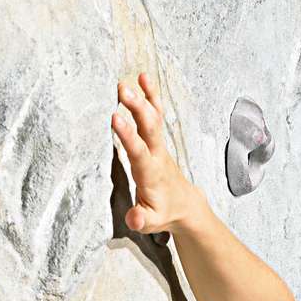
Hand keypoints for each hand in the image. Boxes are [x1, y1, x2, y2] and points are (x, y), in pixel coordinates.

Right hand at [112, 72, 200, 234]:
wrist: (185, 205)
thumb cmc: (164, 212)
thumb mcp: (152, 222)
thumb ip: (141, 220)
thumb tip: (134, 219)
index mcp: (151, 174)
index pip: (138, 151)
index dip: (128, 135)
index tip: (116, 117)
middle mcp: (157, 155)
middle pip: (148, 128)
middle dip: (137, 108)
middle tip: (122, 89)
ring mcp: (159, 146)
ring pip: (153, 118)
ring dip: (143, 98)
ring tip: (131, 78)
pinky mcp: (158, 140)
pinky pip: (156, 115)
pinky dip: (151, 96)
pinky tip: (144, 78)